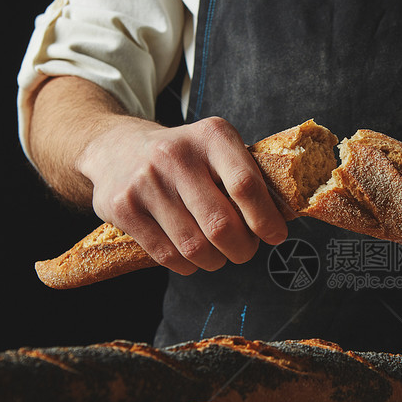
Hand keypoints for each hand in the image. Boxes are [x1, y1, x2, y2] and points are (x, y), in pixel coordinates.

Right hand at [80, 116, 287, 274]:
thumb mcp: (218, 150)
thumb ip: (250, 179)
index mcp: (211, 136)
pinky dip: (187, 265)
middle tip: (245, 249)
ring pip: (195, 247)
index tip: (275, 236)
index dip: (266, 220)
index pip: (246, 186)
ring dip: (216, 261)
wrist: (115, 148)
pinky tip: (191, 255)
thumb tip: (286, 217)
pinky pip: (167, 255)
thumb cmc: (184, 158)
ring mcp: (146, 181)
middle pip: (221, 225)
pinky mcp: (123, 207)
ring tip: (218, 253)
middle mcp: (176, 155)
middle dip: (242, 249)